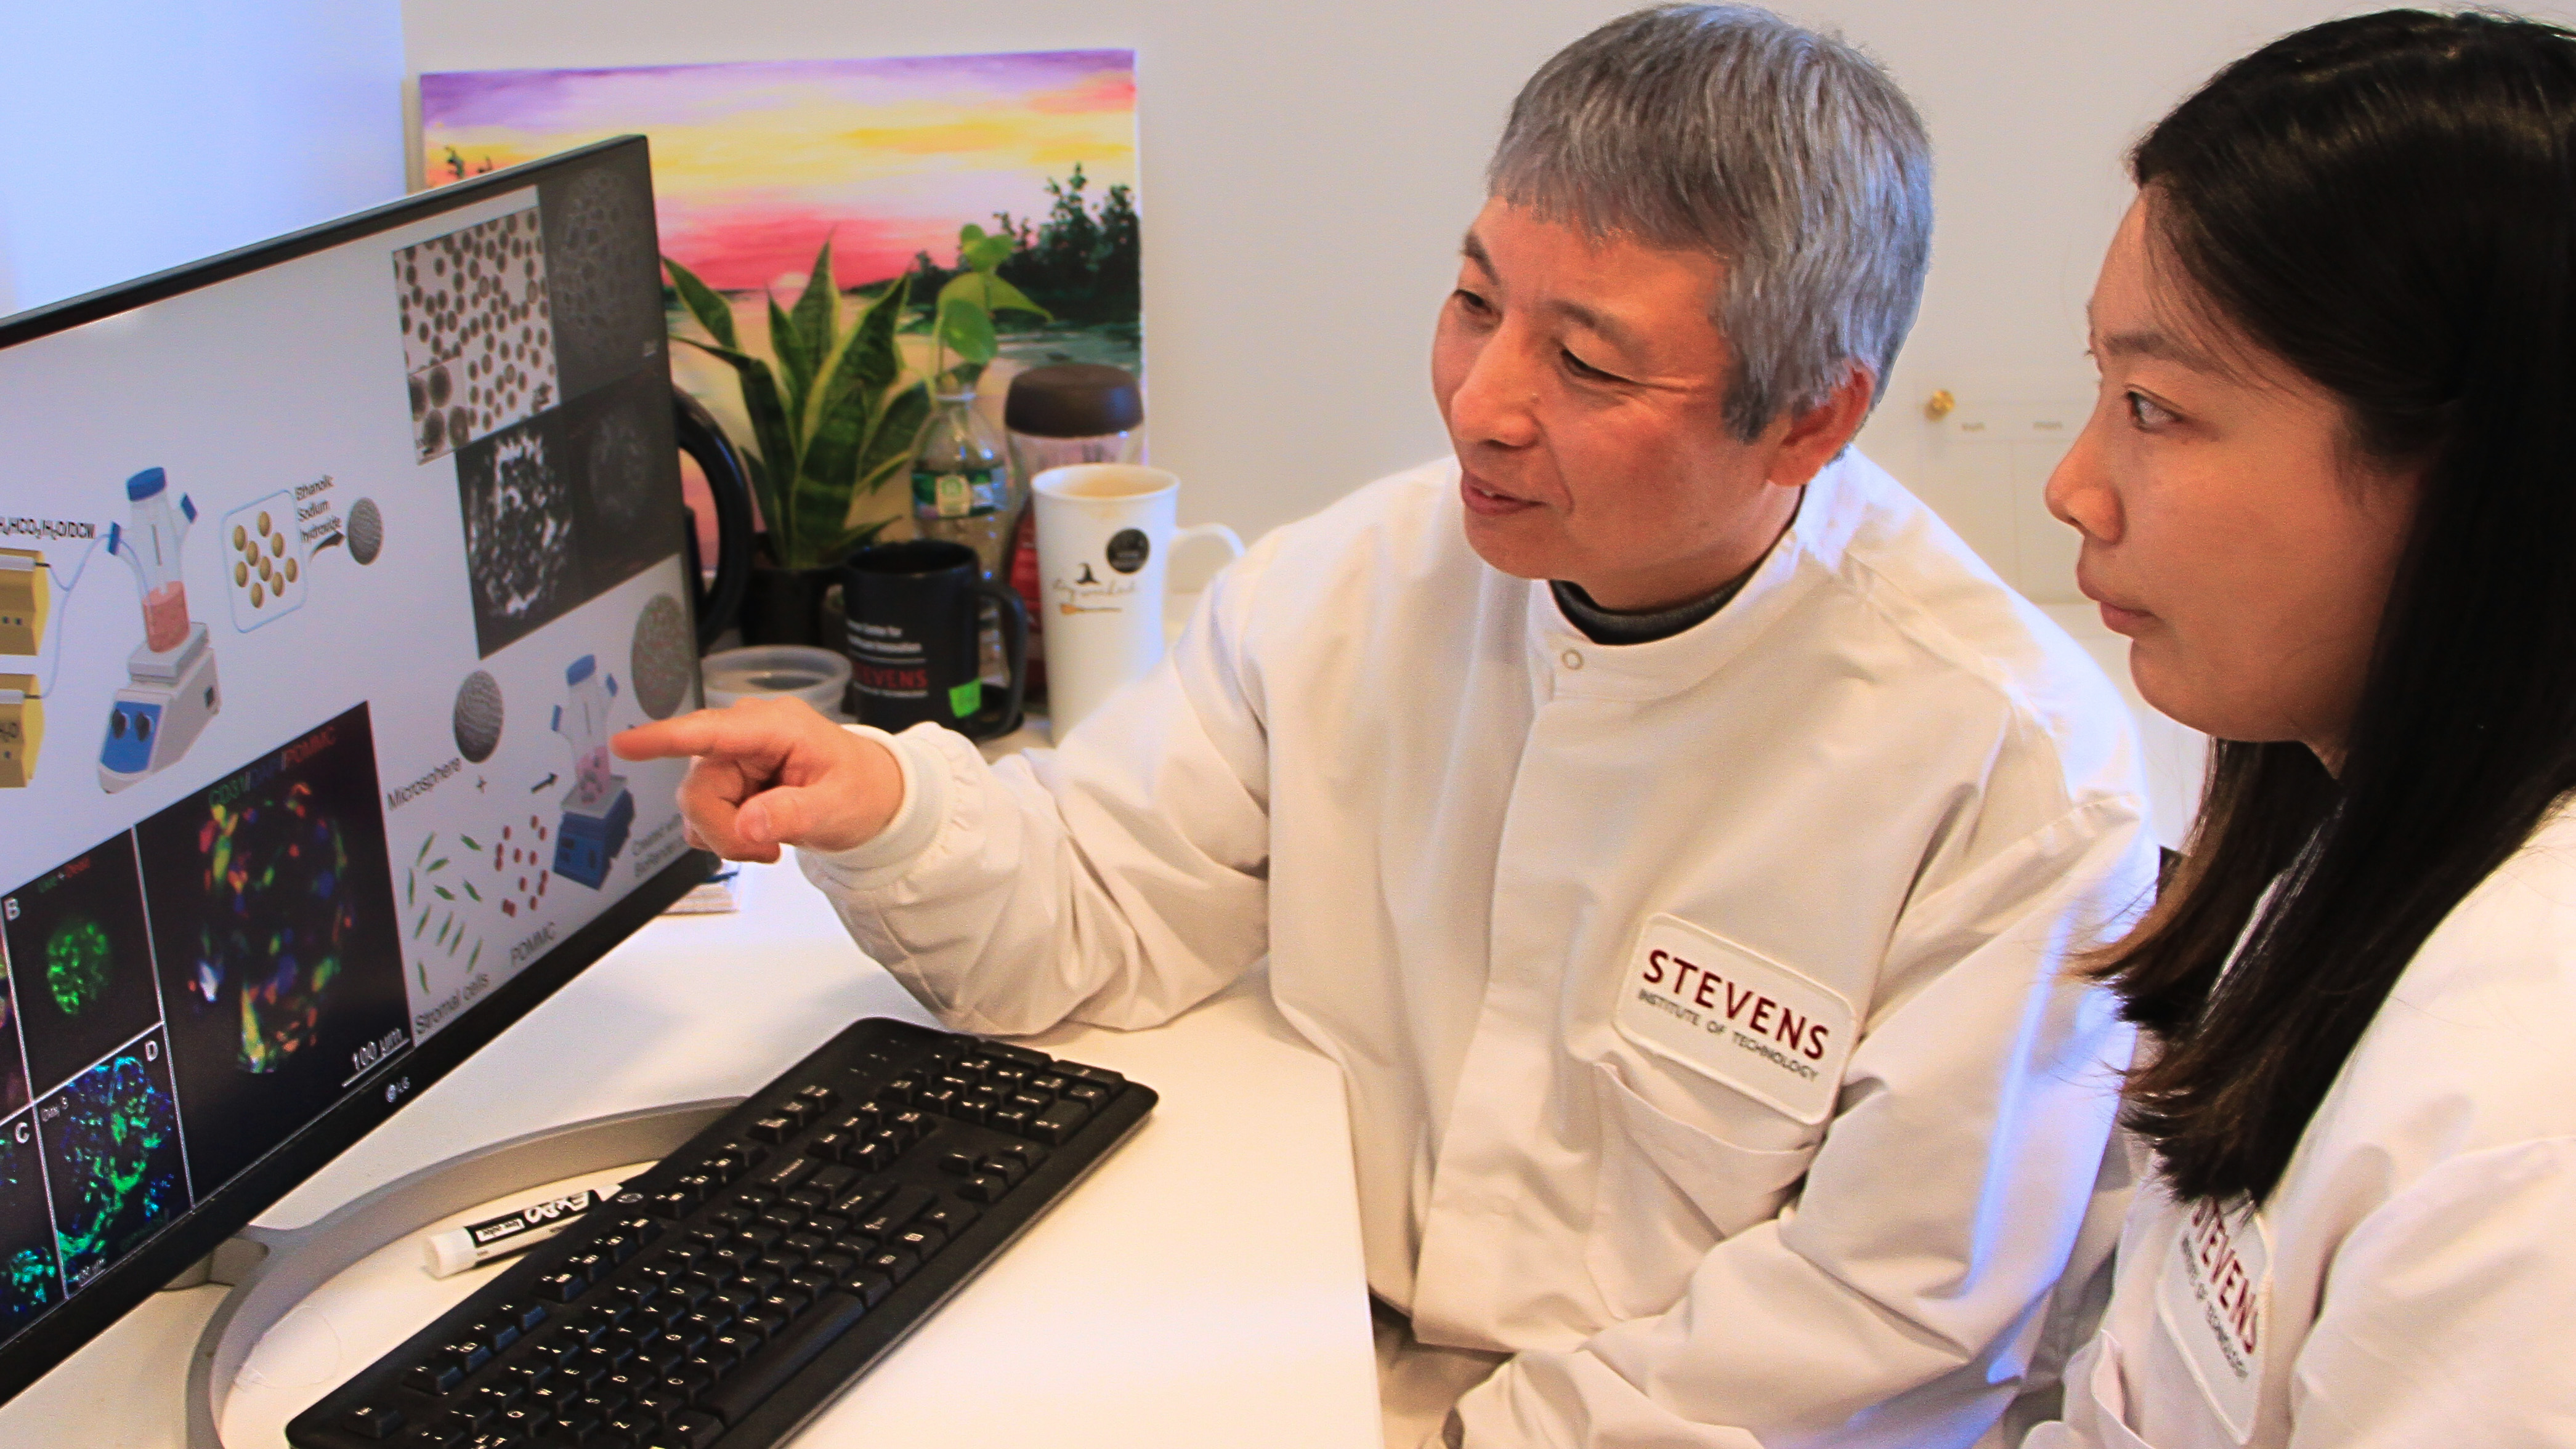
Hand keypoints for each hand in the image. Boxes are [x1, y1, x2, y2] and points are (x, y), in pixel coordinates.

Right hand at [611, 696, 903, 862]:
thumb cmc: (860, 788)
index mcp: (775, 727)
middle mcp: (744, 736)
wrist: (869, 797)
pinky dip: (724, 835)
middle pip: (698, 789)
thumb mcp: (838, 805)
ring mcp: (731, 759)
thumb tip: (750, 823)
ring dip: (726, 835)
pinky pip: (701, 815)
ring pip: (695, 807)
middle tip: (765, 849)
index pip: (710, 730)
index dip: (665, 738)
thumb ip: (794, 813)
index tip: (624, 744)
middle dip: (724, 830)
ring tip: (769, 841)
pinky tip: (755, 835)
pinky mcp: (725, 781)